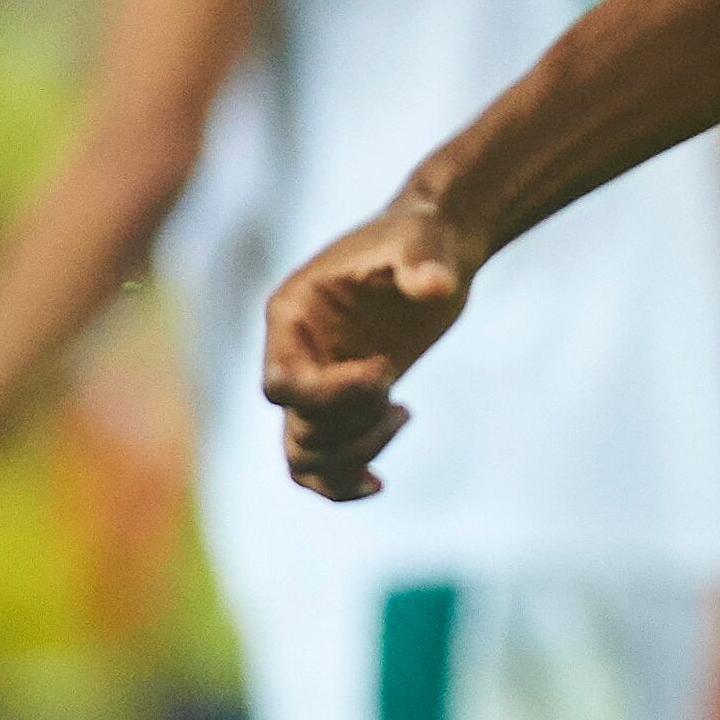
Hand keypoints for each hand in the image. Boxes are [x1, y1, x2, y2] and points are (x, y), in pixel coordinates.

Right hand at [262, 197, 478, 499]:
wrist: (437, 248)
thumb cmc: (422, 236)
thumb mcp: (423, 240)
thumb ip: (423, 263)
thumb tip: (437, 287)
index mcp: (292, 315)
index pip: (282, 384)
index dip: (331, 395)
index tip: (385, 375)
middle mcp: (292, 353)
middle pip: (297, 424)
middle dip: (352, 423)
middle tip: (395, 390)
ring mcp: (315, 381)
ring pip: (304, 453)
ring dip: (355, 453)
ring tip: (403, 413)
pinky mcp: (342, 401)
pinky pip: (318, 463)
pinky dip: (340, 483)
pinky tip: (378, 483)